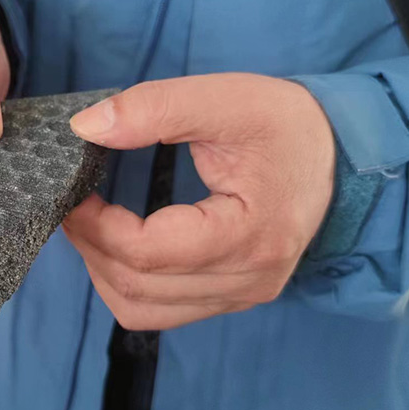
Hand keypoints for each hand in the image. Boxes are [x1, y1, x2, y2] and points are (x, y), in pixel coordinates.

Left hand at [62, 74, 335, 330]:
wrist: (337, 152)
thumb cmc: (286, 124)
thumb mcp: (226, 98)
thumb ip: (154, 108)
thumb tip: (84, 129)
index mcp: (250, 234)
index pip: (148, 252)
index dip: (95, 226)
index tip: (73, 191)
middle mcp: (249, 280)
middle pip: (138, 287)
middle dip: (90, 246)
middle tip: (71, 202)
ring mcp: (242, 295)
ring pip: (142, 309)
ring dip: (102, 270)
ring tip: (90, 223)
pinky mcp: (233, 296)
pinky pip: (161, 311)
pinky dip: (127, 283)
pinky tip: (119, 244)